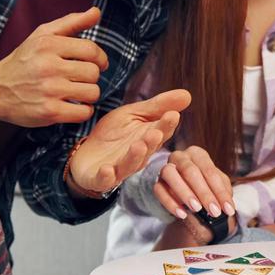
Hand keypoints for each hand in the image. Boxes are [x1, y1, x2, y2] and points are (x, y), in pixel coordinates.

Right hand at [0, 7, 108, 127]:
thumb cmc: (24, 61)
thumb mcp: (42, 36)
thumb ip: (71, 22)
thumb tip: (97, 12)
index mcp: (48, 45)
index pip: (91, 50)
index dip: (100, 58)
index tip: (98, 64)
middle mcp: (48, 66)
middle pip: (93, 73)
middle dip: (91, 77)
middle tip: (80, 79)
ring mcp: (49, 90)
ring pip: (92, 93)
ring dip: (89, 95)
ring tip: (76, 93)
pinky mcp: (49, 112)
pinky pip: (84, 113)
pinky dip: (84, 111)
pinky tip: (73, 106)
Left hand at [66, 89, 190, 197]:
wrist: (86, 154)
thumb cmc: (113, 134)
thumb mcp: (134, 114)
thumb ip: (157, 106)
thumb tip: (188, 94)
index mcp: (148, 141)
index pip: (161, 132)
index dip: (166, 125)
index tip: (172, 114)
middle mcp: (138, 157)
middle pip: (148, 149)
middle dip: (152, 141)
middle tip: (156, 131)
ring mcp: (120, 169)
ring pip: (130, 165)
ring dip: (134, 157)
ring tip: (138, 145)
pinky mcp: (101, 179)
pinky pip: (105, 180)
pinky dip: (106, 176)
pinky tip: (107, 169)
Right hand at [153, 146, 236, 221]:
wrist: (185, 193)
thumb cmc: (204, 185)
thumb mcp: (217, 185)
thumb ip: (222, 191)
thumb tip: (226, 205)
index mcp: (198, 154)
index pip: (210, 171)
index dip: (220, 191)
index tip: (228, 210)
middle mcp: (180, 157)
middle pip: (190, 171)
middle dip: (204, 193)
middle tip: (215, 212)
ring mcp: (166, 168)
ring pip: (170, 174)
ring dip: (184, 192)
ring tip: (197, 209)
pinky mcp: (157, 183)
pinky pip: (159, 190)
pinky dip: (170, 203)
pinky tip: (182, 214)